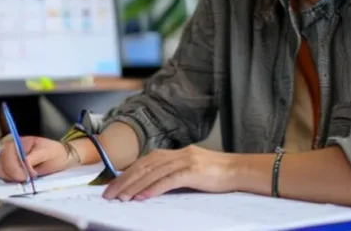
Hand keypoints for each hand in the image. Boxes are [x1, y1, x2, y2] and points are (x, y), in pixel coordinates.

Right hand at [0, 136, 77, 181]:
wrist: (60, 159)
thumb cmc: (54, 153)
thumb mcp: (47, 153)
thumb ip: (35, 157)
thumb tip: (25, 163)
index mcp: (19, 142)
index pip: (7, 153)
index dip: (13, 166)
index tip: (25, 176)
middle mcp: (10, 150)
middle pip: (1, 163)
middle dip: (12, 174)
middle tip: (26, 180)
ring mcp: (8, 160)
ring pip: (0, 171)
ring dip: (11, 178)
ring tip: (26, 179)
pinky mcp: (8, 170)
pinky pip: (3, 177)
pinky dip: (10, 181)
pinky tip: (22, 181)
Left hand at [102, 145, 234, 200]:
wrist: (240, 170)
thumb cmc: (217, 174)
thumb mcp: (192, 170)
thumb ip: (173, 173)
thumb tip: (151, 185)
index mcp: (176, 153)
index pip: (145, 161)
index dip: (128, 173)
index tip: (114, 185)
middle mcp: (178, 154)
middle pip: (144, 165)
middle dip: (125, 180)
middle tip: (110, 194)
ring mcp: (185, 161)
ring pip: (153, 172)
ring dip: (134, 185)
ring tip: (121, 197)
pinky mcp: (193, 171)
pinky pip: (168, 180)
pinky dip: (153, 188)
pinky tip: (142, 197)